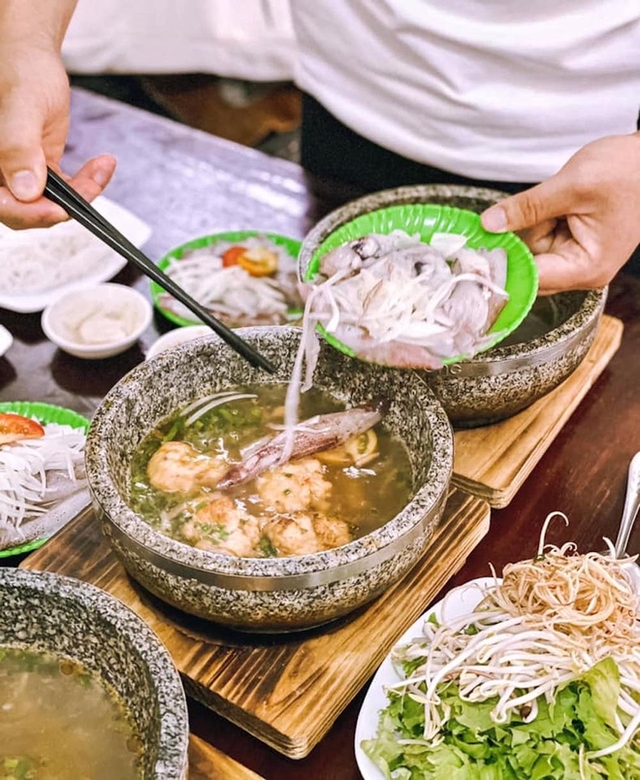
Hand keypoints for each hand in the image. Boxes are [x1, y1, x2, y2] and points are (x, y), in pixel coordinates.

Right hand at [0, 43, 115, 228]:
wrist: (32, 59)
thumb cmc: (20, 72)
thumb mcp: (20, 106)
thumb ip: (18, 147)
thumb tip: (26, 190)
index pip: (3, 206)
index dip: (30, 214)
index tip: (60, 208)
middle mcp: (0, 175)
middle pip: (27, 212)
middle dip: (62, 205)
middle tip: (91, 185)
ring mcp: (19, 175)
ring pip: (50, 204)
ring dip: (81, 193)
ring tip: (101, 167)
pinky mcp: (41, 172)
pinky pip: (65, 191)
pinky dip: (87, 183)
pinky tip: (103, 164)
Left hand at [480, 133, 639, 293]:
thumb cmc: (627, 171)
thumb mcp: (571, 186)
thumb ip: (526, 208)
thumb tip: (489, 224)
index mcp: (586, 267)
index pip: (531, 280)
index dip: (503, 266)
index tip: (476, 251)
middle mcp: (581, 271)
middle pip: (527, 270)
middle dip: (515, 243)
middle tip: (513, 215)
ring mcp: (577, 258)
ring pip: (530, 253)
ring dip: (528, 228)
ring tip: (554, 202)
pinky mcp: (572, 244)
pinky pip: (540, 240)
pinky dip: (537, 222)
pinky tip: (551, 205)